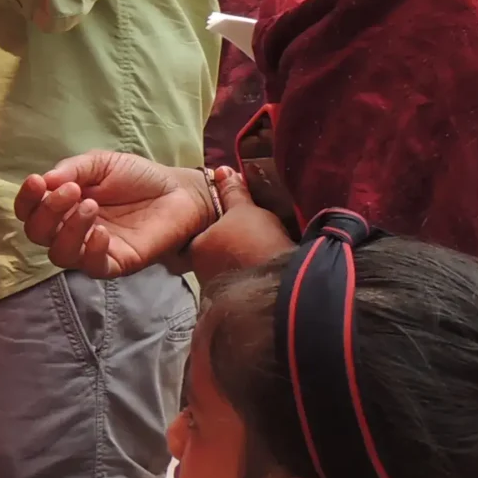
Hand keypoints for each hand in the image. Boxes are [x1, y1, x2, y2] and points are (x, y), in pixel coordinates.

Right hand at [13, 150, 211, 277]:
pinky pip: (92, 267)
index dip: (26, 200)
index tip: (37, 182)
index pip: (30, 212)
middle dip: (47, 211)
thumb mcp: (102, 163)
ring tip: (91, 206)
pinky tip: (103, 231)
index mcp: (63, 206)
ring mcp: (92, 249)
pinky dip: (91, 249)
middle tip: (71, 191)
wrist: (179, 191)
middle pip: (37, 234)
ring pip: (59, 254)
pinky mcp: (116, 264)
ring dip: (68, 229)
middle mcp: (71, 230)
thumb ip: (73, 169)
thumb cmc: (138, 177)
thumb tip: (44, 181)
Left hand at [188, 166, 296, 282]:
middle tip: (252, 239)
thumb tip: (222, 170)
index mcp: (196, 247)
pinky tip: (265, 275)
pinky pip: (240, 289)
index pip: (201, 234)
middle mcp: (200, 272)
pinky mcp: (235, 308)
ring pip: (226, 272)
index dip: (218, 227)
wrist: (281, 284)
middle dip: (228, 248)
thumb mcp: (246, 210)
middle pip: (212, 254)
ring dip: (239, 265)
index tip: (237, 225)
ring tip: (261, 256)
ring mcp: (217, 293)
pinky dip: (249, 282)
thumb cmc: (256, 241)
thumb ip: (232, 192)